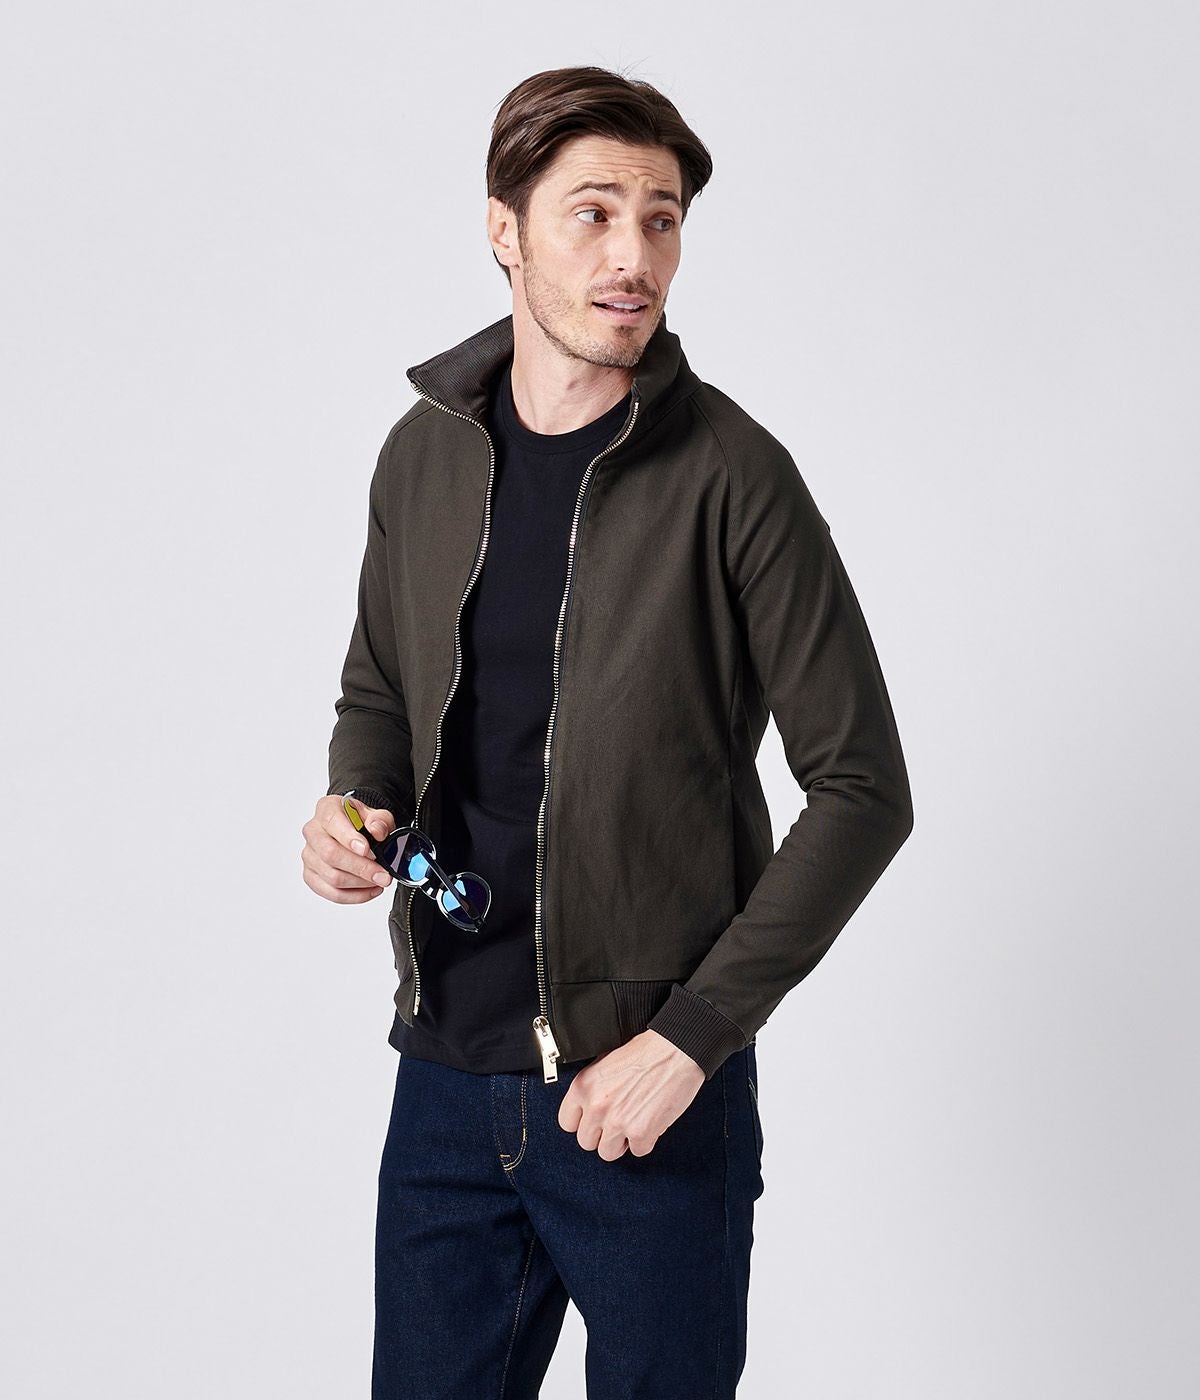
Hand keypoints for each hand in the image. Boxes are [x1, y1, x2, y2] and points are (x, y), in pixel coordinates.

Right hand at [300, 793, 395, 902]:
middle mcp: (313, 831)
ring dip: (360, 883)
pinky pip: (330, 892)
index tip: (367, 849)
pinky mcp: (311, 875)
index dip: (348, 837)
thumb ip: (380, 820)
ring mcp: (309, 855)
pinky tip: (370, 890)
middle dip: (360, 868)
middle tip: (382, 874)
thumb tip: (377, 831)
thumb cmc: (363, 822)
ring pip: (331, 876)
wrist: (355, 831)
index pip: (331, 821)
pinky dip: (353, 896)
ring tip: (379, 881)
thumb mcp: (377, 815)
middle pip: (330, 854)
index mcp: (326, 809)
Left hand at [557, 1030, 705, 1160]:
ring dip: (622, 1142)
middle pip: (586, 1142)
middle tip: (618, 1121)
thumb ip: (593, 1088)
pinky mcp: (640, 1134)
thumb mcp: (606, 1062)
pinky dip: (646, 1141)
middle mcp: (596, 1106)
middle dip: (603, 1134)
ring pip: (608, 1153)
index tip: (593, 1121)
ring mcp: (617, 1122)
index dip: (583, 1122)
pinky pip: (637, 1151)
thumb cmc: (646, 1052)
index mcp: (583, 1087)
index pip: (567, 1122)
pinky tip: (651, 1121)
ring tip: (634, 1122)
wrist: (675, 1051)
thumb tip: (589, 1106)